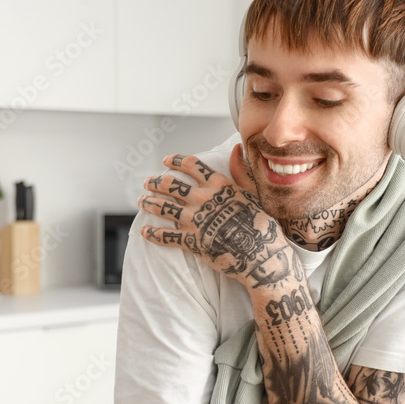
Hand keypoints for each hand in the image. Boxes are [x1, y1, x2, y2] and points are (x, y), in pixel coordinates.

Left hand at [138, 146, 289, 289]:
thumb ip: (240, 170)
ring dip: (149, 203)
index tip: (165, 161)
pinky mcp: (191, 241)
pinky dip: (153, 234)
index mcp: (218, 185)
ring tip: (142, 201)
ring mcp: (195, 220)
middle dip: (155, 182)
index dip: (174, 161)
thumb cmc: (261, 223)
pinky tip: (145, 232)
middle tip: (147, 182)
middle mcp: (202, 199)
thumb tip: (235, 148)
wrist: (262, 254)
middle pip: (170, 185)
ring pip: (163, 207)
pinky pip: (166, 236)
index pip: (190, 165)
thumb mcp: (253, 192)